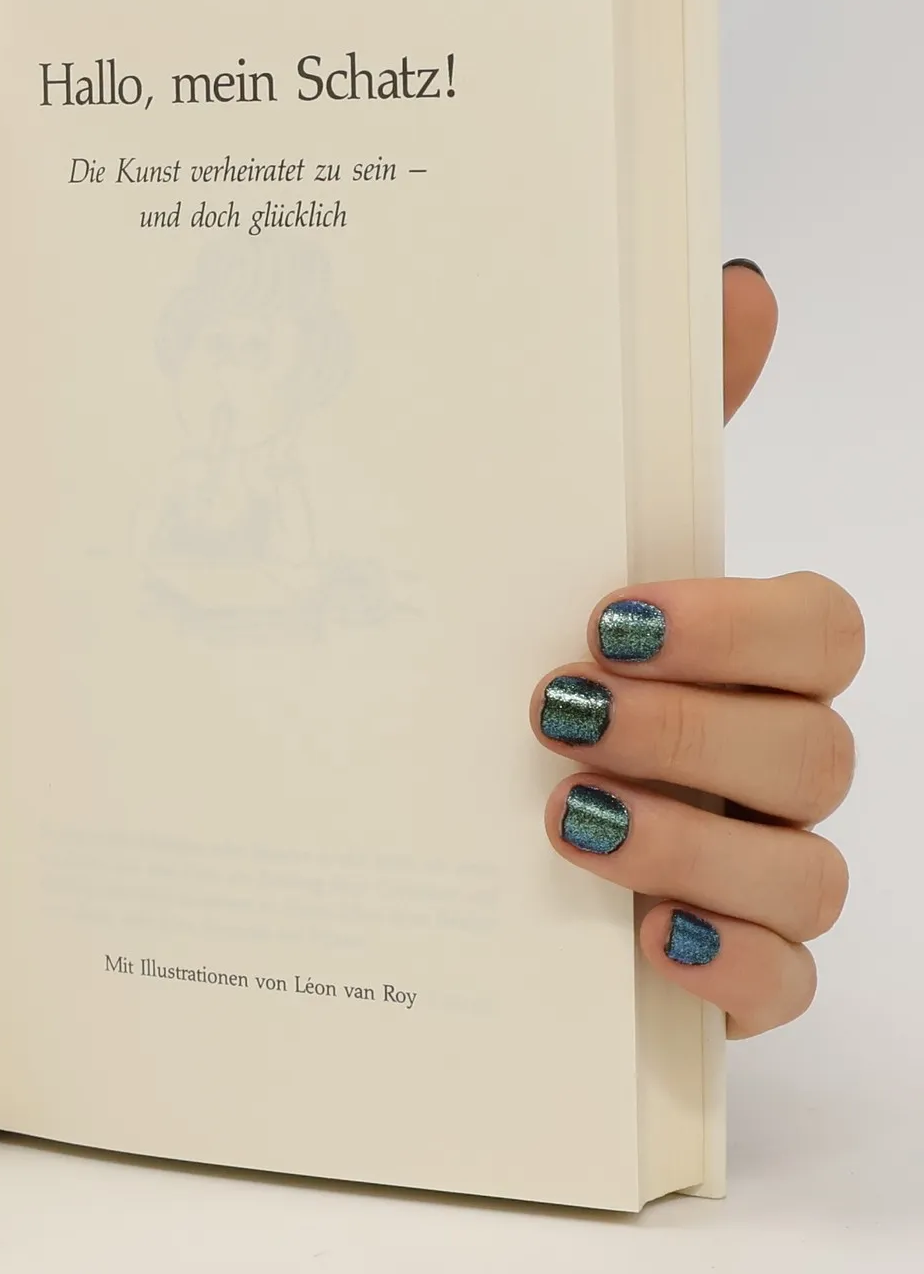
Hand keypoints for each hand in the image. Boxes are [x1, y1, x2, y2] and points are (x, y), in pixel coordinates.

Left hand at [532, 261, 861, 1035]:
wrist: (450, 831)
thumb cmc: (529, 677)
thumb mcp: (554, 559)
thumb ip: (655, 441)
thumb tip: (737, 288)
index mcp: (738, 665)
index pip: (822, 629)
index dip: (739, 622)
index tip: (610, 614)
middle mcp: (767, 766)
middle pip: (818, 746)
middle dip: (693, 729)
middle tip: (559, 714)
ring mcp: (759, 875)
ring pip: (808, 869)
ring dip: (693, 841)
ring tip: (566, 820)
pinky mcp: (728, 975)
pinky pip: (783, 986)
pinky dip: (729, 965)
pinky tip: (643, 939)